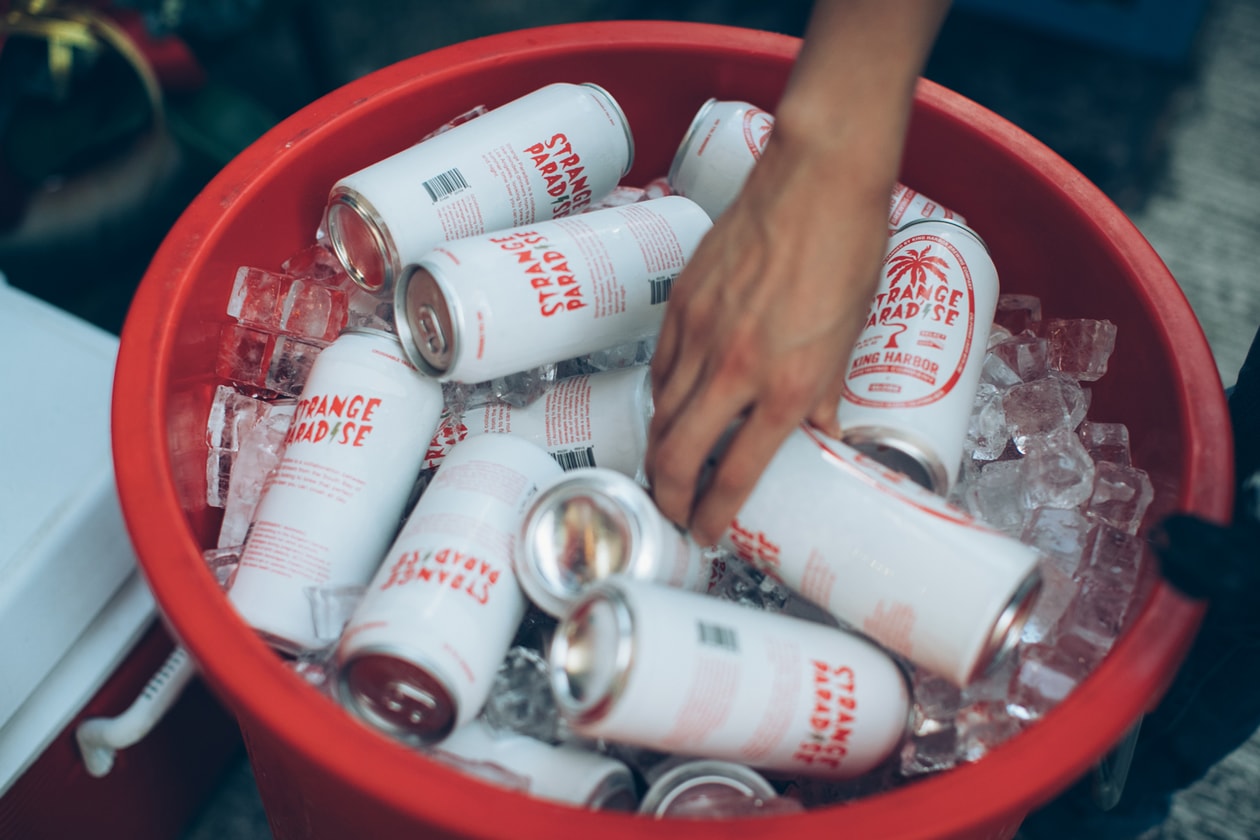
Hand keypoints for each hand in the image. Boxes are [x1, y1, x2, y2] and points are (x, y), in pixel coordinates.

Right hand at [645, 131, 888, 544]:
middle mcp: (736, 368)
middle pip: (677, 454)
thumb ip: (825, 396)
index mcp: (787, 385)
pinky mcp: (681, 303)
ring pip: (661, 412)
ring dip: (660, 451)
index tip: (708, 533)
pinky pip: (659, 366)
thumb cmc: (849, 251)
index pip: (735, 475)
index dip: (715, 517)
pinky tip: (671, 406)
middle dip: (668, 496)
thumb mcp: (849, 338)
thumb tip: (821, 437)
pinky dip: (661, 396)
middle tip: (673, 512)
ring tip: (667, 470)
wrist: (819, 178)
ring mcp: (700, 333)